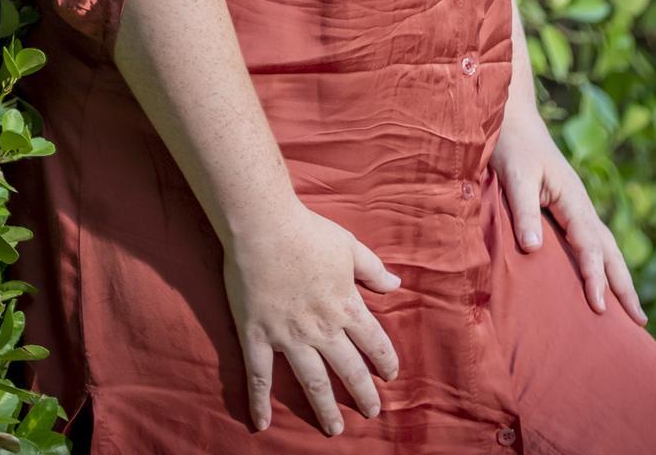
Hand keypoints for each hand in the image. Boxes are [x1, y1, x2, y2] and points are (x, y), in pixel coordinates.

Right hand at [222, 198, 401, 436]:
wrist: (263, 226)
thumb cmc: (308, 231)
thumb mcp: (349, 246)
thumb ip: (373, 269)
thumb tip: (397, 283)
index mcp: (346, 306)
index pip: (374, 342)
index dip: (385, 361)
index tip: (391, 376)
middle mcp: (321, 328)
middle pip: (348, 369)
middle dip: (363, 394)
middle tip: (372, 412)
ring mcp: (289, 336)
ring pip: (312, 382)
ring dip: (324, 408)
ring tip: (334, 429)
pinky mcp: (258, 336)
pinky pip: (259, 376)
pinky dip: (259, 401)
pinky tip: (261, 423)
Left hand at [490, 104, 647, 327]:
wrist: (513, 118)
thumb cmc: (512, 146)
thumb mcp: (515, 175)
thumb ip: (524, 210)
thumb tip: (534, 249)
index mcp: (572, 199)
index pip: (589, 245)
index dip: (594, 276)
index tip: (600, 307)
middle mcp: (580, 205)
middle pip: (609, 251)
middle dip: (624, 286)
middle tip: (641, 322)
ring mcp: (577, 207)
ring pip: (606, 247)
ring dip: (619, 278)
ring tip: (632, 312)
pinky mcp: (567, 208)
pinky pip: (592, 242)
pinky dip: (603, 264)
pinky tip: (602, 280)